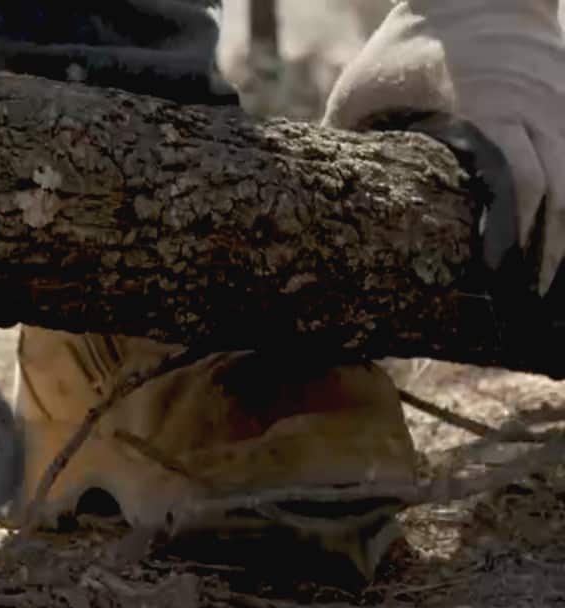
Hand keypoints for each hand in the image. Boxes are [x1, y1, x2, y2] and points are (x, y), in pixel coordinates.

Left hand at [324, 0, 564, 296]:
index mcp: (483, 105)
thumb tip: (313, 214)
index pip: (512, 177)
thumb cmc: (400, 54)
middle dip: (544, 254)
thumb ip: (354, 148)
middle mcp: (533, 105)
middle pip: (557, 190)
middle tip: (522, 308)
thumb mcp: (362, 93)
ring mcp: (561, 105)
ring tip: (547, 293)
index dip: (508, 231)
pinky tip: (562, 252)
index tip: (493, 276)